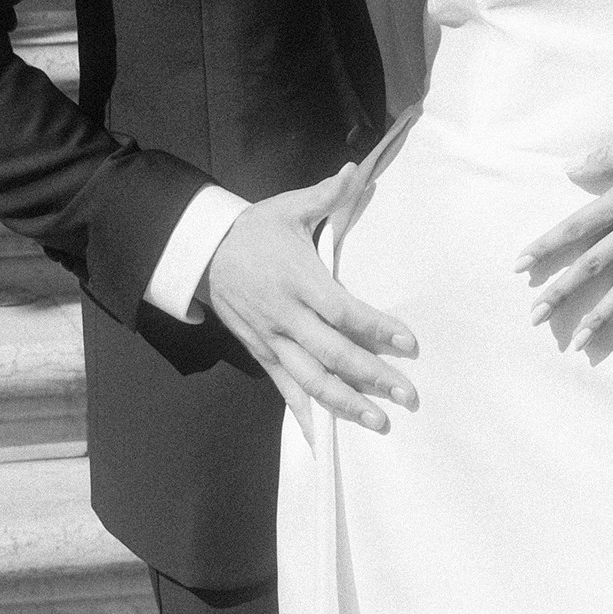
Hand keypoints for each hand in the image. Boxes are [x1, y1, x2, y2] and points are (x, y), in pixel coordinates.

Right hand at [203, 174, 419, 436]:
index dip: (376, 329)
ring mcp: (272, 340)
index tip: (409, 344)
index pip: (343, 311)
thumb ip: (326, 195)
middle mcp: (286, 316)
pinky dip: (305, 417)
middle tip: (409, 395)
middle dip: (372, 377)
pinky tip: (325, 442)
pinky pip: (285, 390)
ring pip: (310, 380)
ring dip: (345, 405)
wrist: (203, 252)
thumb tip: (356, 171)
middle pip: (333, 354)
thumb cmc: (255, 229)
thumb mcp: (287, 207)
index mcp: (298, 279)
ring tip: (379, 423)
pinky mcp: (261, 354)